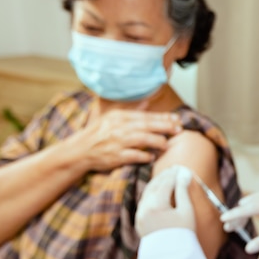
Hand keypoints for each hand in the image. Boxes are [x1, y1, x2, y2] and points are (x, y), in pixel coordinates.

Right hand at [67, 109, 182, 171]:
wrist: (79, 151)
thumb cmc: (98, 134)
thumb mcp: (112, 117)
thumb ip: (131, 110)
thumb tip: (147, 102)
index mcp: (120, 116)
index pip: (146, 115)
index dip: (163, 117)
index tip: (176, 119)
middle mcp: (119, 127)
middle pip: (147, 125)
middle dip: (165, 127)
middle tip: (179, 129)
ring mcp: (117, 142)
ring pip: (143, 139)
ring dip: (157, 141)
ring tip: (167, 144)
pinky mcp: (115, 156)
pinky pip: (134, 155)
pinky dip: (144, 156)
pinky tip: (152, 157)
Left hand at [136, 165, 194, 236]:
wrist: (172, 258)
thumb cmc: (183, 234)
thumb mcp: (187, 211)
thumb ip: (183, 191)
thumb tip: (183, 175)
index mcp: (156, 205)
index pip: (166, 183)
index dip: (174, 174)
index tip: (181, 168)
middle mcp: (144, 209)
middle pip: (155, 185)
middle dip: (165, 176)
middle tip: (174, 169)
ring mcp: (139, 215)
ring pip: (147, 192)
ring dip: (157, 183)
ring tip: (168, 177)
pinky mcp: (139, 221)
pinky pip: (144, 201)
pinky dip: (152, 193)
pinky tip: (160, 190)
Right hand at [220, 192, 258, 253]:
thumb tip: (248, 249)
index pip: (253, 207)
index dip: (237, 213)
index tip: (224, 219)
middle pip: (251, 203)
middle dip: (237, 215)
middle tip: (227, 227)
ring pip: (253, 201)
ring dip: (242, 212)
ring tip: (233, 226)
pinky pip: (258, 201)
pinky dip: (249, 209)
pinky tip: (243, 216)